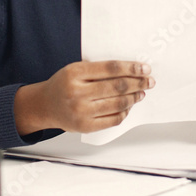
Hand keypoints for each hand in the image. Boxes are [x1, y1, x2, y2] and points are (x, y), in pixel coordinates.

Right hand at [15, 61, 153, 134]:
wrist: (46, 105)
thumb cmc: (64, 84)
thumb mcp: (75, 69)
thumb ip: (98, 69)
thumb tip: (131, 71)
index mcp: (75, 73)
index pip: (111, 68)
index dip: (131, 68)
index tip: (145, 68)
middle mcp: (77, 92)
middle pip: (117, 86)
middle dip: (138, 83)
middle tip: (149, 81)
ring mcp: (81, 111)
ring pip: (118, 103)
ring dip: (134, 97)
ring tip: (141, 93)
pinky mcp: (85, 126)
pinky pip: (113, 119)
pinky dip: (125, 112)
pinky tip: (128, 106)